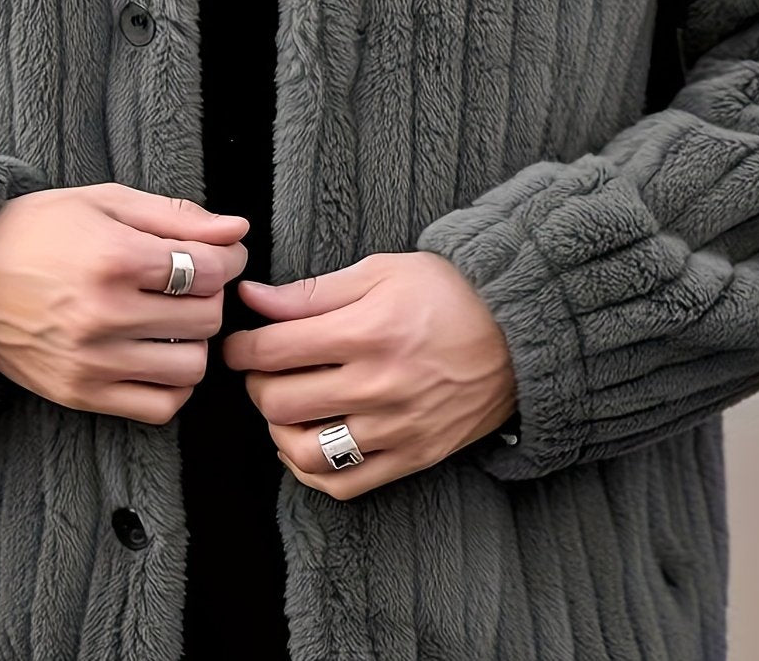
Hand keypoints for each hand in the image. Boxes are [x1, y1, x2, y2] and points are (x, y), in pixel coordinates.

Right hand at [0, 183, 248, 423]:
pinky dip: (172, 385)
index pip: (209, 271)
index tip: (217, 255)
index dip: (226, 259)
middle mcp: (103, 314)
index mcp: (113, 258)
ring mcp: (90, 361)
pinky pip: (159, 407)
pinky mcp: (79, 393)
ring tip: (172, 322)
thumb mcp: (105, 202)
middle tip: (190, 284)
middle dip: (209, 296)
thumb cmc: (39, 229)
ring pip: (191, 367)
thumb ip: (176, 216)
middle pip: (206, 318)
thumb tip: (237, 230)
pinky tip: (158, 356)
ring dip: (194, 343)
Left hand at [222, 251, 515, 498]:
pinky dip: (311, 473)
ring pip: (305, 451)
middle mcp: (379, 385)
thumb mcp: (379, 273)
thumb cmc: (446, 293)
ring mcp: (397, 427)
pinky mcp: (414, 457)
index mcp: (367, 331)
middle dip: (256, 385)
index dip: (241, 348)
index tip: (239, 345)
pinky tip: (305, 445)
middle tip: (261, 371)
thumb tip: (253, 298)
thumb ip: (311, 292)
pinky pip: (345, 485)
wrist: (518, 332)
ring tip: (284, 408)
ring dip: (279, 431)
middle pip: (281, 402)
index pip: (274, 350)